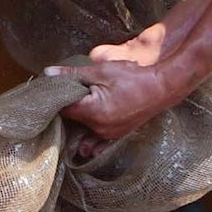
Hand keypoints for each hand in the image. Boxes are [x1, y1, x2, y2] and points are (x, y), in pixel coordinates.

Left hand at [47, 23, 182, 145]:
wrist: (163, 87)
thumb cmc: (133, 77)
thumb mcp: (100, 71)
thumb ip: (72, 74)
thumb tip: (48, 73)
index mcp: (93, 112)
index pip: (63, 110)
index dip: (55, 99)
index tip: (52, 90)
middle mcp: (99, 128)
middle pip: (72, 121)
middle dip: (67, 108)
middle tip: (63, 93)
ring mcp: (109, 134)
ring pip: (84, 130)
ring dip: (78, 120)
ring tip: (75, 106)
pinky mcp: (117, 135)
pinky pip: (98, 140)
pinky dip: (90, 137)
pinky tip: (84, 138)